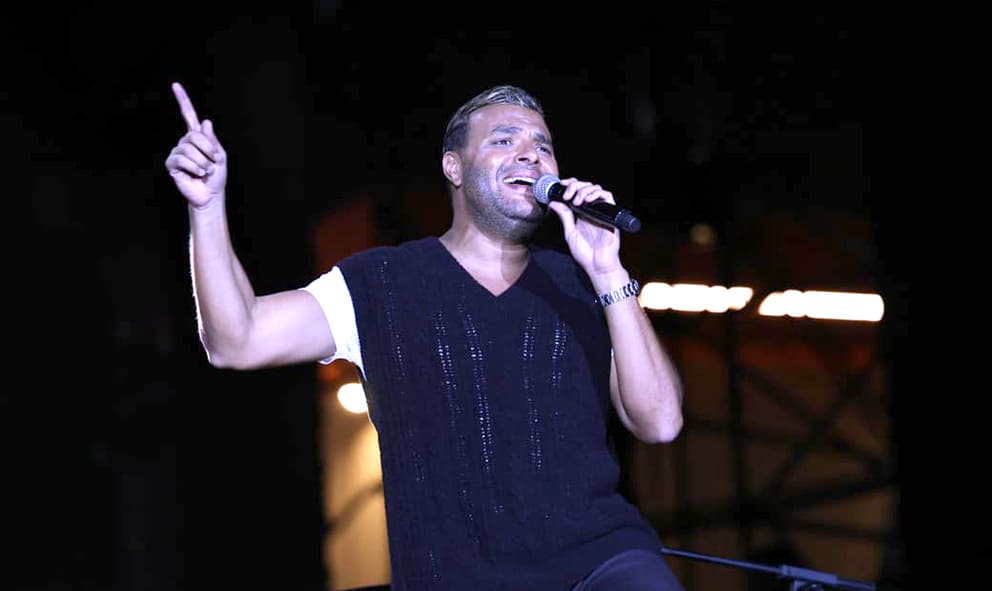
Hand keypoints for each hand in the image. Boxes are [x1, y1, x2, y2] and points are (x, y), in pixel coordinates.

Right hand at [163, 82, 227, 208]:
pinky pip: (181, 159)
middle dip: (209, 150)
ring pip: (189, 148)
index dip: (182, 100)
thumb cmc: (216, 175)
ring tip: (206, 171)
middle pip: (195, 135)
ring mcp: (177, 152)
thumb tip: (205, 121)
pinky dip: (194, 168)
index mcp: (197, 137)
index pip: (188, 115)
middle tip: (214, 162)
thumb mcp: (220, 156)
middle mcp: (185, 141)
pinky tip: (197, 174)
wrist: (210, 194)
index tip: (175, 85)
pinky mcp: (172, 164)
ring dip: (203, 162)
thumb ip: (212, 140)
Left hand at [546, 177, 622, 274]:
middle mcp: (591, 210)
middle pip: (586, 187)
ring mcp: (600, 211)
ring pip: (596, 188)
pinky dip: (597, 193)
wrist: (597, 265)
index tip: (561, 184)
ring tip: (577, 201)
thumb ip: (564, 217)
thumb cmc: (585, 253)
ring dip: (584, 190)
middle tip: (567, 195)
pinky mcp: (610, 214)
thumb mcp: (570, 233)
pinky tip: (587, 200)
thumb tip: (553, 202)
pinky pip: (607, 196)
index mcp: (580, 213)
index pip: (577, 191)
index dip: (570, 184)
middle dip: (575, 186)